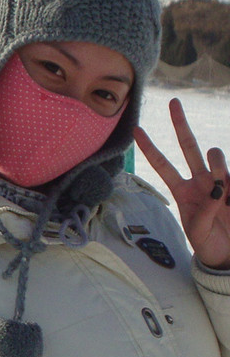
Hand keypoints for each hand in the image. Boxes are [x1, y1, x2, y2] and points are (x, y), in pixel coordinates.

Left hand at [134, 98, 229, 269]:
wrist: (227, 254)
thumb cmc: (207, 243)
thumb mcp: (198, 231)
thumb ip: (205, 211)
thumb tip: (216, 191)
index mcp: (182, 191)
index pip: (162, 165)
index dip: (150, 148)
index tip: (135, 129)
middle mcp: (199, 181)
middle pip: (187, 147)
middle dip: (180, 125)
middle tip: (172, 103)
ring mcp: (219, 181)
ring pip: (214, 157)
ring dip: (216, 164)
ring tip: (221, 190)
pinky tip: (229, 200)